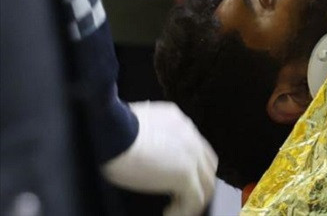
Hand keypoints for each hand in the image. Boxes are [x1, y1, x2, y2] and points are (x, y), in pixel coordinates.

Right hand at [102, 101, 217, 215]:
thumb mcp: (137, 124)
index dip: (192, 165)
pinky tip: (170, 213)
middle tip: (183, 197)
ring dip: (194, 198)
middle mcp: (190, 136)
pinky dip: (185, 210)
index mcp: (178, 123)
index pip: (197, 146)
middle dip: (200, 182)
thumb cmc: (114, 129)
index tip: (177, 178)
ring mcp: (191, 155)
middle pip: (208, 164)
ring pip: (207, 182)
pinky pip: (195, 198)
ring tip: (177, 208)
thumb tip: (140, 144)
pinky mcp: (184, 174)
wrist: (114, 132)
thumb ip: (148, 132)